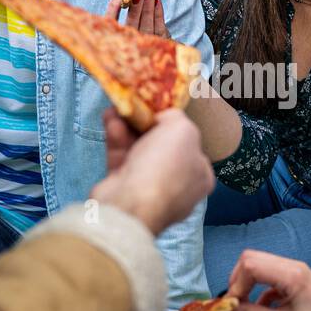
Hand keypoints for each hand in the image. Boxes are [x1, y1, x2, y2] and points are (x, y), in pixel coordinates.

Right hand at [89, 108, 212, 234]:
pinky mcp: (124, 191)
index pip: (192, 147)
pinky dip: (116, 138)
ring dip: (129, 127)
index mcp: (200, 176)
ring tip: (120, 107)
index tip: (162, 111)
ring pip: (139, 151)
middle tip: (138, 106)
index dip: (177, 126)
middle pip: (162, 147)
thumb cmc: (165, 167)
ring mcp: (149, 191)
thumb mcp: (183, 129)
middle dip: (147, 124)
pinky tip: (110, 118)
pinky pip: (122, 159)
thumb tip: (165, 117)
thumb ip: (177, 118)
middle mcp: (177, 186)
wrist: (130, 204)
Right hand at [104, 0, 167, 37]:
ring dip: (148, 7)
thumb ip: (128, 3)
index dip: (113, 10)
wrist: (154, 47)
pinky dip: (158, 12)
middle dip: (135, 7)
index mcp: (118, 35)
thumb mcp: (129, 18)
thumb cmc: (138, 26)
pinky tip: (156, 0)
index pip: (111, 23)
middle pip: (132, 24)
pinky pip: (159, 27)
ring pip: (147, 25)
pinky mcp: (159, 41)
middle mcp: (130, 41)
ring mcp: (146, 43)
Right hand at [223, 251, 310, 310]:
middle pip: (251, 259)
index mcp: (291, 275)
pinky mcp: (295, 279)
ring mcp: (295, 271)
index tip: (231, 307)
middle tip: (235, 306)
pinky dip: (259, 291)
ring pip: (259, 266)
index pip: (249, 265)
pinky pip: (269, 277)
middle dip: (238, 282)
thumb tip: (225, 310)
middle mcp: (292, 266)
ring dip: (247, 286)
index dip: (235, 285)